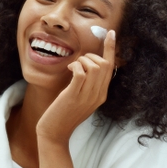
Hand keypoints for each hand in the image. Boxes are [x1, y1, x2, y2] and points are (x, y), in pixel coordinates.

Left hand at [35, 29, 117, 144]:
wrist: (55, 134)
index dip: (111, 49)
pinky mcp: (74, 96)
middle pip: (104, 64)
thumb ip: (87, 84)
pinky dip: (76, 66)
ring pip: (94, 66)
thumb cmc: (64, 115)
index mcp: (101, 95)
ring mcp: (87, 96)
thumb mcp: (80, 98)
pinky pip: (81, 73)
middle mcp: (98, 95)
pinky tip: (69, 70)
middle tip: (78, 63)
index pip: (111, 68)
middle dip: (91, 56)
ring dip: (82, 61)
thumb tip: (85, 65)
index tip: (110, 33)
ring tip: (73, 68)